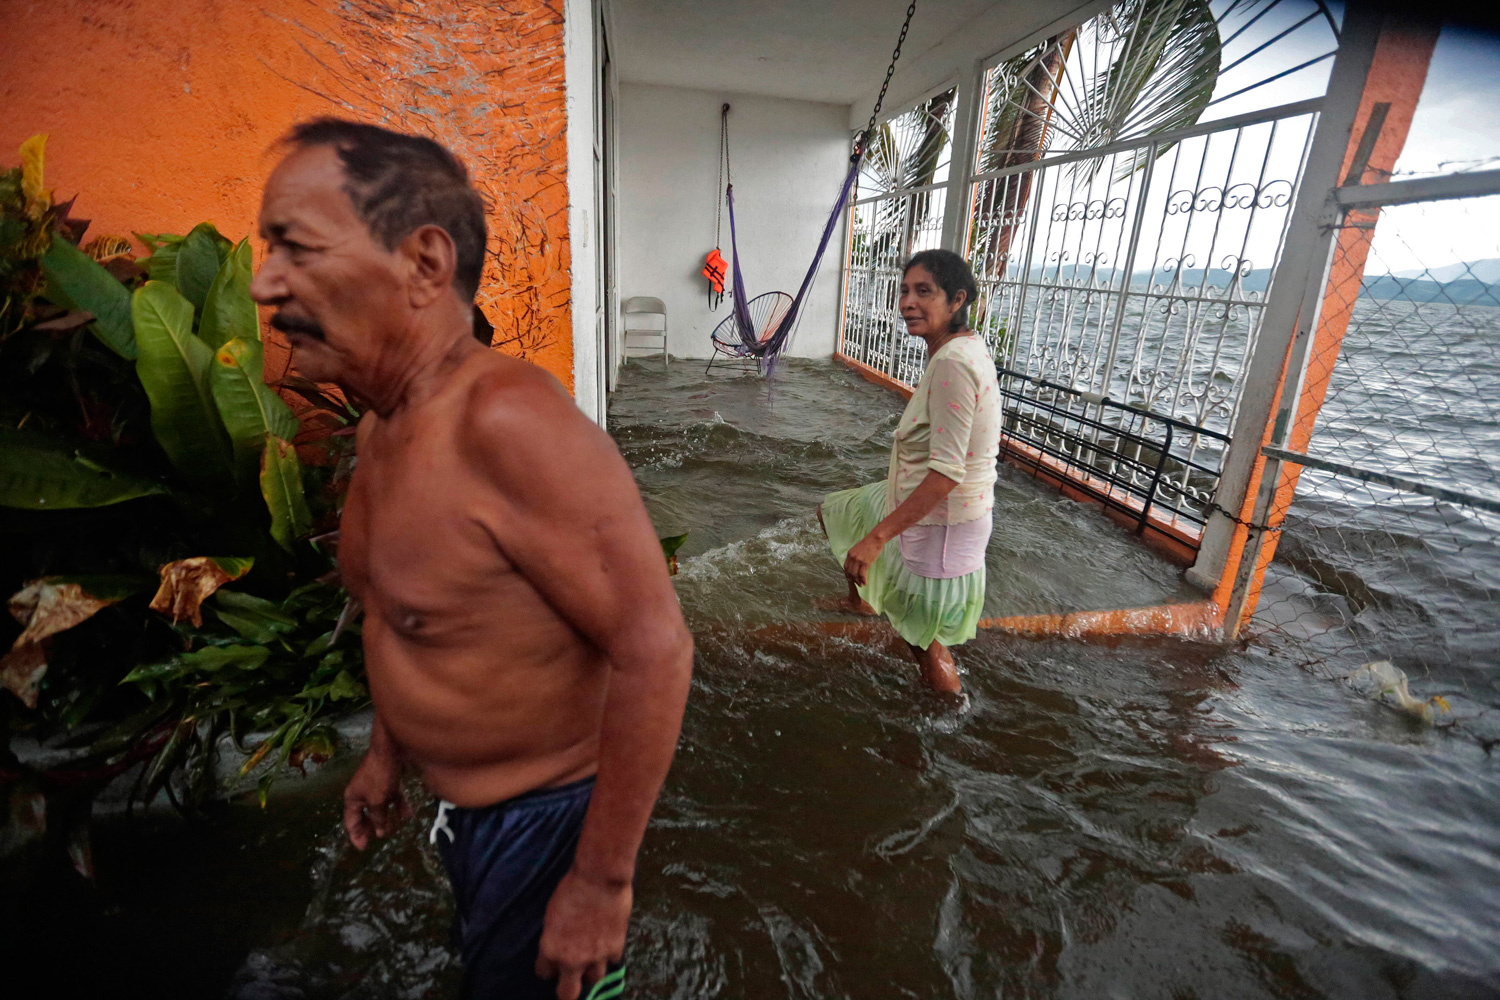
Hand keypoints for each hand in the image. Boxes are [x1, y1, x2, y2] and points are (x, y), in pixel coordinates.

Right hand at [342, 746, 409, 849]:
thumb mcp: (377, 800)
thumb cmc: (379, 775)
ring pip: (380, 807)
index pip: (351, 822)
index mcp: (353, 798)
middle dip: (371, 827)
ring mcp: (376, 786)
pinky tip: (408, 815)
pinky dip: (399, 806)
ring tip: (395, 828)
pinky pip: (393, 798)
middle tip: (379, 838)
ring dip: (387, 818)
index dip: (356, 835)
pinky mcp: (389, 780)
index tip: (364, 847)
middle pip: (365, 815)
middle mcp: (362, 793)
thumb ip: (378, 817)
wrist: (392, 748)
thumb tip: (380, 831)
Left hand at [535, 869, 631, 999]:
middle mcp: (572, 959)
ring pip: (594, 980)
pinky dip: (610, 953)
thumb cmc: (571, 888)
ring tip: (591, 961)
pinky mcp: (616, 947)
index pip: (544, 973)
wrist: (600, 877)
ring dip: (591, 971)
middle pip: (567, 993)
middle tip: (568, 983)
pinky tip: (608, 942)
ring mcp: (596, 956)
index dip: (547, 968)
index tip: (550, 964)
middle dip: (566, 990)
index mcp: (550, 949)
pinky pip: (612, 960)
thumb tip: (559, 943)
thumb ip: (555, 936)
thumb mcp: (552, 914)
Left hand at [843, 532, 885, 587]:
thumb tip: (856, 565)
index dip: (847, 574)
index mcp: (849, 553)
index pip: (845, 567)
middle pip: (850, 572)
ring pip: (855, 574)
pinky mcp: (865, 563)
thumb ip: (855, 556)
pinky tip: (865, 583)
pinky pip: (862, 574)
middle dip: (853, 579)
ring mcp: (858, 561)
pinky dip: (863, 580)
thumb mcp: (858, 548)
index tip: (850, 578)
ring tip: (861, 585)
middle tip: (856, 583)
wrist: (875, 539)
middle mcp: (852, 558)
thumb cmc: (869, 543)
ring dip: (858, 581)